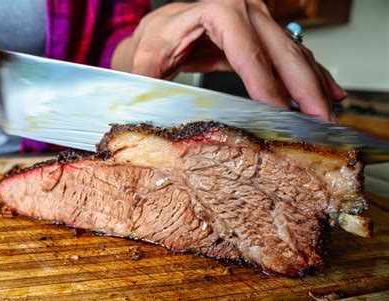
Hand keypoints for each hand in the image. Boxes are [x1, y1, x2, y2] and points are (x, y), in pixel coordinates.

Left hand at [112, 1, 345, 120]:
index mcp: (213, 10)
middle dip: (302, 86)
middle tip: (318, 117)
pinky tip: (328, 90)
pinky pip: (293, 54)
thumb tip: (152, 116)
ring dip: (313, 84)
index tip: (277, 109)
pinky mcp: (262, 35)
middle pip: (279, 49)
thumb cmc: (155, 44)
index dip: (263, 80)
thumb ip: (151, 84)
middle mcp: (242, 9)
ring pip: (293, 52)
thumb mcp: (144, 61)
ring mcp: (257, 20)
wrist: (162, 33)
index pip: (245, 47)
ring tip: (328, 111)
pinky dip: (311, 74)